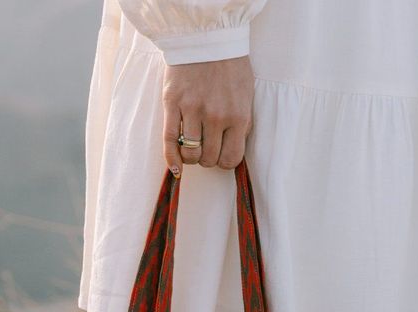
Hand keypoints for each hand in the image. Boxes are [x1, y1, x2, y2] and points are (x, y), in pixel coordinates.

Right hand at [162, 55, 254, 175]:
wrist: (207, 36)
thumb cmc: (229, 64)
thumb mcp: (247, 94)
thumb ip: (242, 123)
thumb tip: (235, 148)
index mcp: (238, 116)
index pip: (231, 158)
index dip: (225, 162)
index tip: (221, 156)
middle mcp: (216, 117)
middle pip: (209, 158)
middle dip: (208, 158)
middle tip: (206, 146)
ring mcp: (193, 111)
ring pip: (191, 154)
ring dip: (191, 157)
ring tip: (192, 146)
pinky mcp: (173, 103)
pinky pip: (170, 141)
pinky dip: (172, 160)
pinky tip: (176, 168)